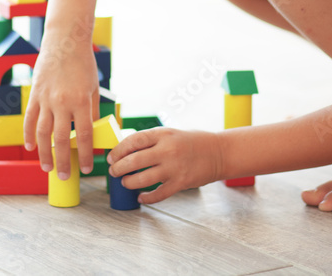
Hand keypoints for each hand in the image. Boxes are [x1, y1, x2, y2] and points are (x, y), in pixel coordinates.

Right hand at [23, 41, 98, 178]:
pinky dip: (29, 134)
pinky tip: (30, 147)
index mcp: (81, 101)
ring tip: (48, 168)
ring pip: (42, 133)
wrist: (65, 41)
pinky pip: (30, 119)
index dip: (84, 154)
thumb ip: (91, 111)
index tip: (85, 168)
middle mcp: (62, 102)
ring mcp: (46, 99)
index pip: (83, 135)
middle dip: (63, 161)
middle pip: (61, 139)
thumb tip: (91, 134)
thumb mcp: (93, 88)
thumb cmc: (83, 64)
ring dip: (44, 153)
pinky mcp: (34, 94)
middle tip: (65, 176)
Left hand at [107, 128, 224, 203]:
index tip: (112, 157)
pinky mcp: (181, 183)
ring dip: (130, 183)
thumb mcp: (171, 133)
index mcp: (163, 134)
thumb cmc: (193, 142)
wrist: (219, 152)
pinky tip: (141, 197)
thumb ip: (152, 141)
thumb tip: (127, 151)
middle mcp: (167, 150)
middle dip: (119, 168)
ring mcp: (174, 167)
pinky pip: (158, 194)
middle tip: (114, 172)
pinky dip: (147, 197)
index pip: (133, 141)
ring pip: (143, 179)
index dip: (119, 150)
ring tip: (126, 183)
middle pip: (134, 161)